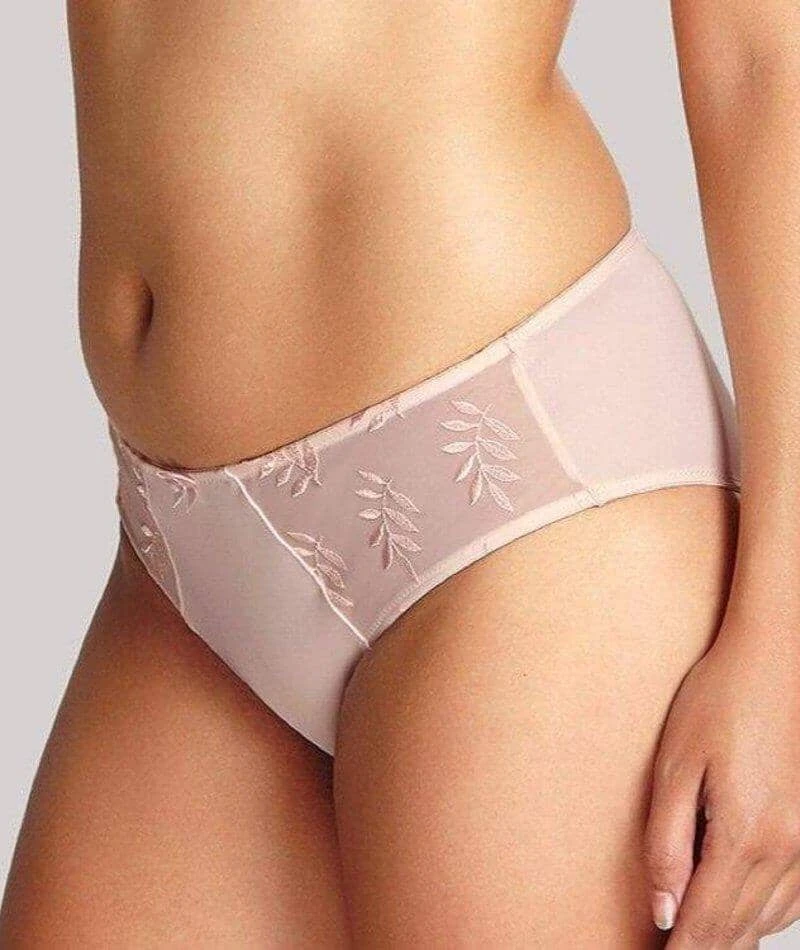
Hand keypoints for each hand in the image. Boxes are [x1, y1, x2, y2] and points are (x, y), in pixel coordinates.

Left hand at [644, 613, 799, 946]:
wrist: (776, 660)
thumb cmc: (719, 701)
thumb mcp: (675, 766)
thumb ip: (667, 842)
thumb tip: (663, 908)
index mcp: (746, 834)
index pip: (707, 922)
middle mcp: (787, 849)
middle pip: (740, 927)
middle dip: (704, 949)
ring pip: (768, 918)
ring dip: (732, 936)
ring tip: (697, 943)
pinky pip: (791, 898)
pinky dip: (762, 915)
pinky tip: (740, 914)